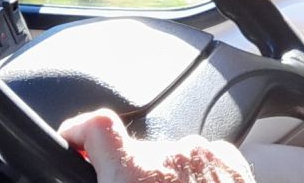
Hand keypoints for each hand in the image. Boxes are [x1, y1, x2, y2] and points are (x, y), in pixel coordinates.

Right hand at [57, 108, 253, 181]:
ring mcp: (203, 155)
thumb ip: (109, 182)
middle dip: (131, 176)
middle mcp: (170, 156)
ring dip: (165, 180)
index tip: (74, 139)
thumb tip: (101, 179)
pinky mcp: (229, 161)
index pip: (98, 126)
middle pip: (136, 153)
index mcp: (134, 174)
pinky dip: (194, 179)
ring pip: (170, 159)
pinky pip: (201, 162)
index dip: (80, 130)